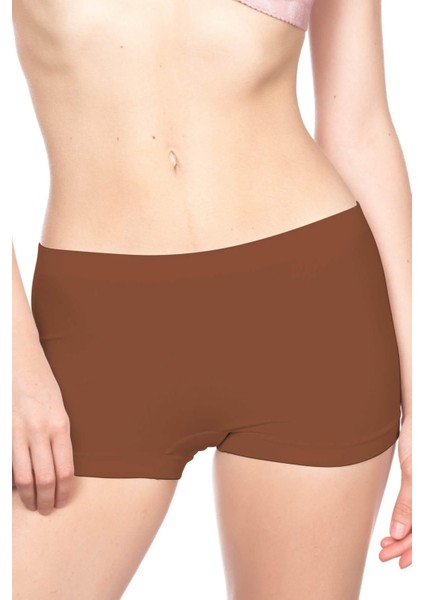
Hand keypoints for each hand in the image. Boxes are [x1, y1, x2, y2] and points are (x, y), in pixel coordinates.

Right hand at [12, 339, 74, 514]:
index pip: (65, 471)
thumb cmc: (41, 383)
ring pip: (22, 478)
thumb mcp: (59, 407)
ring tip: (31, 505)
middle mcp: (40, 431)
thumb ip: (59, 436)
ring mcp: (17, 432)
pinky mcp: (2, 431)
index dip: (63, 492)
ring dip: (28, 497)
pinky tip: (15, 488)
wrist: (17, 358)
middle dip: (46, 501)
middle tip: (46, 511)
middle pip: (45, 479)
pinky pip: (7, 465)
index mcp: (60, 425)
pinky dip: (11, 481)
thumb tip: (58, 467)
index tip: (62, 502)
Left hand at [379, 416, 411, 568]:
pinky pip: (418, 512)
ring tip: (385, 545)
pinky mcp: (422, 488)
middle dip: (406, 546)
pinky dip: (406, 524)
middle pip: (423, 530)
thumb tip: (399, 533)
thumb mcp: (412, 473)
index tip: (398, 561)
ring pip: (420, 523)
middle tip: (384, 555)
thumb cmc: (416, 441)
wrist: (415, 420)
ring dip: (405, 537)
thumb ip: (408, 504)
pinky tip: (394, 531)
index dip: (415, 551)